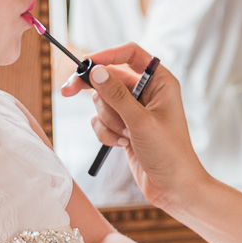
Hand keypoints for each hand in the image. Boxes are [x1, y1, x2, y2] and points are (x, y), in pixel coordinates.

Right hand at [62, 44, 210, 214]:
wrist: (174, 188)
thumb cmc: (169, 153)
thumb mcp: (141, 122)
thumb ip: (117, 95)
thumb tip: (96, 71)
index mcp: (161, 82)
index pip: (131, 54)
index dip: (107, 55)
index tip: (85, 63)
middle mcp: (148, 92)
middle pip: (109, 77)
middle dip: (96, 92)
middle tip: (67, 91)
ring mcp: (134, 111)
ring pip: (103, 102)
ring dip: (108, 121)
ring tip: (127, 136)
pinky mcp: (125, 127)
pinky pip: (102, 121)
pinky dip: (107, 133)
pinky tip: (123, 145)